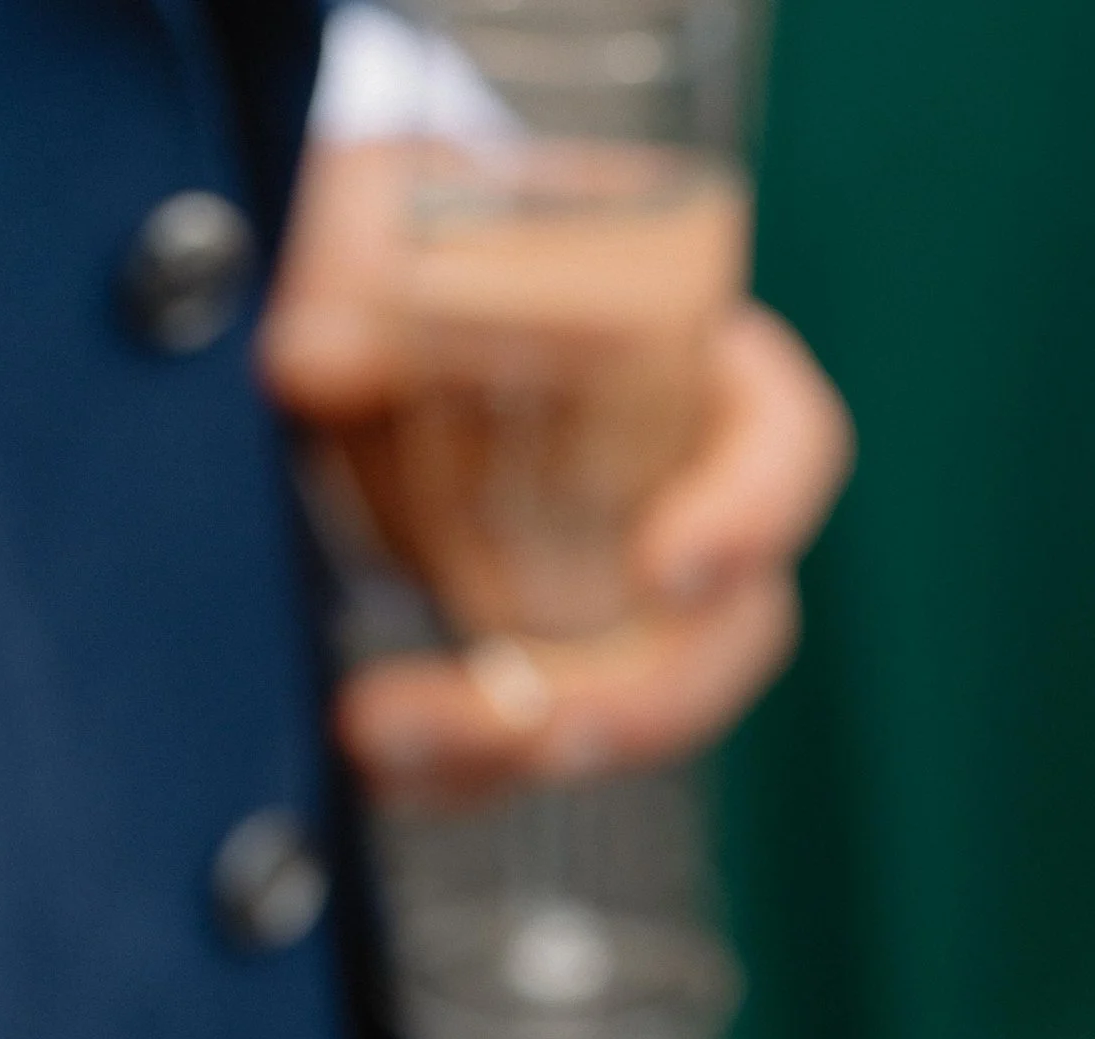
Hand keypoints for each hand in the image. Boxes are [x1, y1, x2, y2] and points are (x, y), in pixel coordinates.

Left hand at [260, 139, 851, 796]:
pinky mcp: (546, 659)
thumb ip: (354, 270)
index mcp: (701, 366)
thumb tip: (308, 363)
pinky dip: (458, 768)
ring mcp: (625, 597)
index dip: (750, 517)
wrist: (368, 297)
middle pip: (729, 633)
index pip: (786, 447)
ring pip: (631, 707)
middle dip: (641, 702)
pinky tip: (377, 761)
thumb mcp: (386, 215)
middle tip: (543, 735)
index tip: (668, 570)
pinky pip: (528, 736)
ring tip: (386, 735)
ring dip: (520, 746)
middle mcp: (689, 497)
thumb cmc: (424, 231)